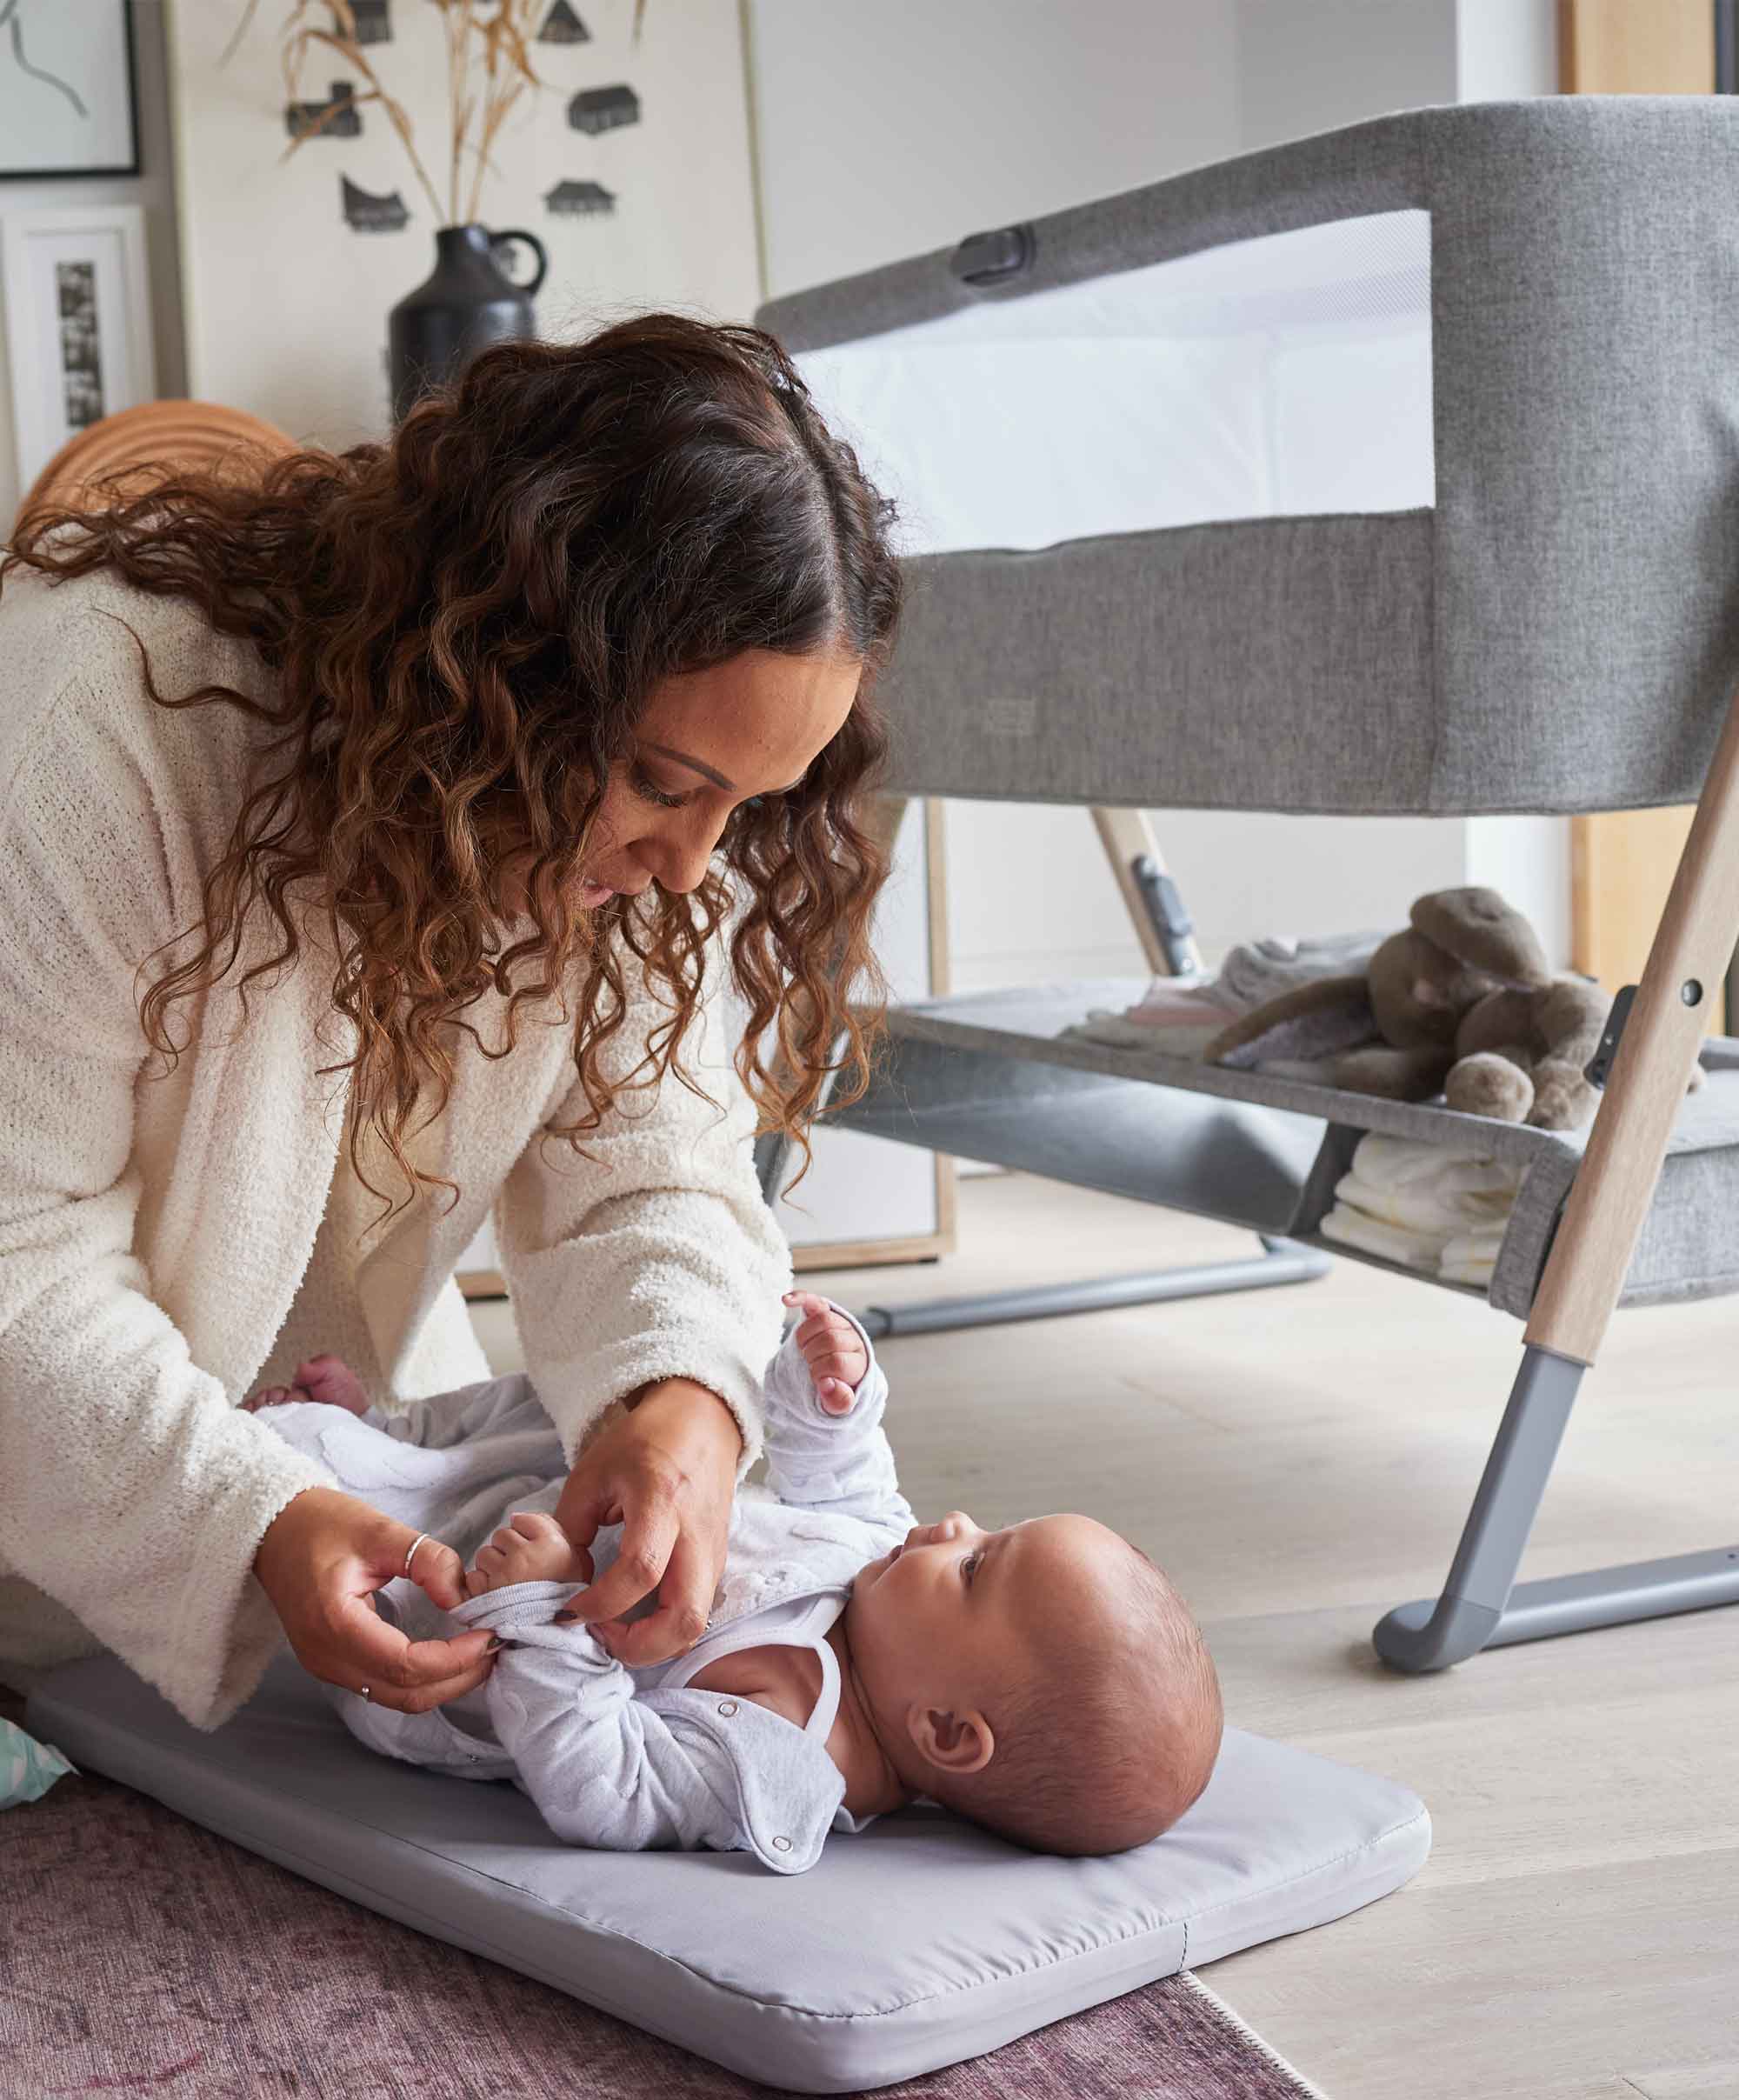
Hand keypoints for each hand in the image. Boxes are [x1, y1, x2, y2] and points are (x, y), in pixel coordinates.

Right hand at [253, 1486, 497, 1713]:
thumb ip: (427, 1561)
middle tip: (495, 1646)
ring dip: (443, 1683)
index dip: (454, 1658)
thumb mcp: (379, 1530)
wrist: (273, 1529)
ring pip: (396, 1697)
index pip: (405, 1664)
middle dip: (457, 1677)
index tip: (489, 1634)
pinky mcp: (332, 1663)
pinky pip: (383, 1685)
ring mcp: (326, 1666)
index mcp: (334, 1623)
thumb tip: (463, 1596)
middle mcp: (326, 1657)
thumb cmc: (321, 1523)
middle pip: (405, 1693)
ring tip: (479, 1651)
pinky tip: (448, 1654)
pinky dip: (421, 1678)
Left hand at [465, 1510, 592, 1598]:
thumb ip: (553, 1531)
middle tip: (522, 1570)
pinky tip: (497, 1594)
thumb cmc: (564, 1598)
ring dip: (492, 1566)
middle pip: (502, 1534)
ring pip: (484, 1554)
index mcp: (551, 1544)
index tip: (535, 1551)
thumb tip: (519, 1518)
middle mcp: (526, 1555)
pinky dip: (481, 1585)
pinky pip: (473, 1577)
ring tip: (509, 1583)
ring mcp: (503, 1574)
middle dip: (508, 1549)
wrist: (551, 1639)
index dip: (527, 1534)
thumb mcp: (576, 1560)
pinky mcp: (485, 1593)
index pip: (524, 1519)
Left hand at [547, 1377, 740, 1665]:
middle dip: (639, 1647)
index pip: (641, 1569)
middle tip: (599, 1634)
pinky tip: (632, 1616)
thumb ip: (568, 1525)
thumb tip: (551, 1578)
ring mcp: (713, 1555)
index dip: (602, 1602)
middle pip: (684, 1619)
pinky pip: (695, 1613)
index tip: (570, 1607)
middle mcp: (696, 1536)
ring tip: (613, 1629)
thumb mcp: (593, 1472)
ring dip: (653, 1645)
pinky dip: (663, 1630)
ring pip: (695, 1626)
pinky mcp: (715, 1565)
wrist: (701, 1423)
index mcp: (663, 1502)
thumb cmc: (643, 1441)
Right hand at [782, 1290, 867, 1412]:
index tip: (817, 1379)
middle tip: (810, 1364)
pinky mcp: (825, 1312)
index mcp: (859, 1362)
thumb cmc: (835, 1388)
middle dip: (813, 1355)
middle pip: (831, 1339)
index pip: (838, 1362)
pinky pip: (815, 1301)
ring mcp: (840, 1324)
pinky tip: (786, 1301)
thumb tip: (827, 1384)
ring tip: (805, 1349)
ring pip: (824, 1319)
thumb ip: (838, 1401)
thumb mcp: (838, 1402)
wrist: (835, 1373)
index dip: (820, 1372)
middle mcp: (854, 1339)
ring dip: (806, 1337)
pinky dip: (800, 1299)